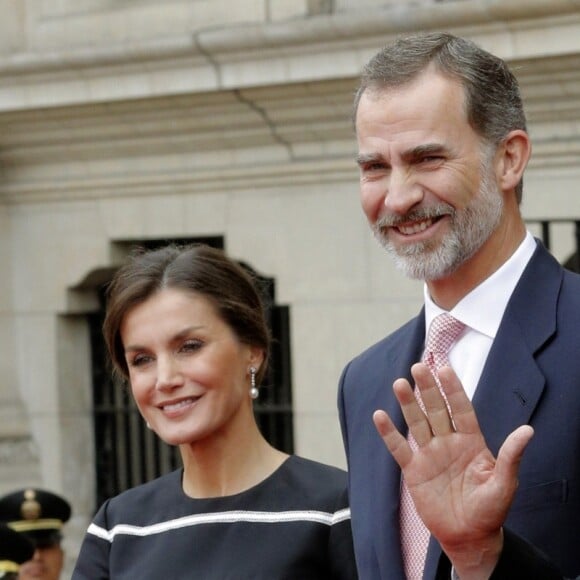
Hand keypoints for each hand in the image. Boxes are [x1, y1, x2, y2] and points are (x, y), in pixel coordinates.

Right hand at [373, 363, 533, 579]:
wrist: (469, 537)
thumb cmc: (490, 510)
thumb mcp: (505, 484)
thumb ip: (511, 456)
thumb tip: (528, 430)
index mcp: (471, 441)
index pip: (461, 409)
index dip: (453, 390)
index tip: (445, 368)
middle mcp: (448, 442)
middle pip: (436, 410)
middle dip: (428, 389)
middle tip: (419, 367)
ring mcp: (429, 454)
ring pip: (417, 423)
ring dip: (407, 404)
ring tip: (399, 383)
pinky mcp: (414, 470)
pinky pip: (399, 449)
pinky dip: (389, 433)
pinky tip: (379, 416)